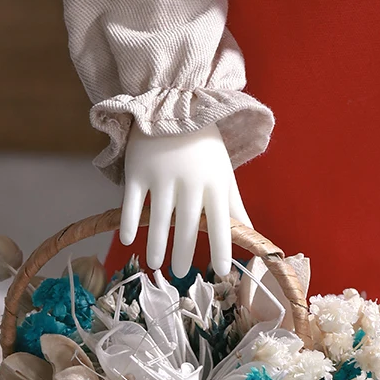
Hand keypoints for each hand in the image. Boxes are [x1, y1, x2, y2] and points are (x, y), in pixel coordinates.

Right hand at [119, 121, 251, 278]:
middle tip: (180, 273)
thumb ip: (234, 203)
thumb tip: (251, 233)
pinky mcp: (139, 169)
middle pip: (187, 224)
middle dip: (184, 252)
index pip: (221, 219)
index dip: (222, 246)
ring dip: (156, 244)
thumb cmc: (203, 147)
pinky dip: (129, 222)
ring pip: (158, 218)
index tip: (222, 271)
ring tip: (156, 264)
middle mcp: (190, 179)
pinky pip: (133, 201)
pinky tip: (128, 240)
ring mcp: (162, 174)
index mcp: (214, 180)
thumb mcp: (222, 170)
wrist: (175, 106)